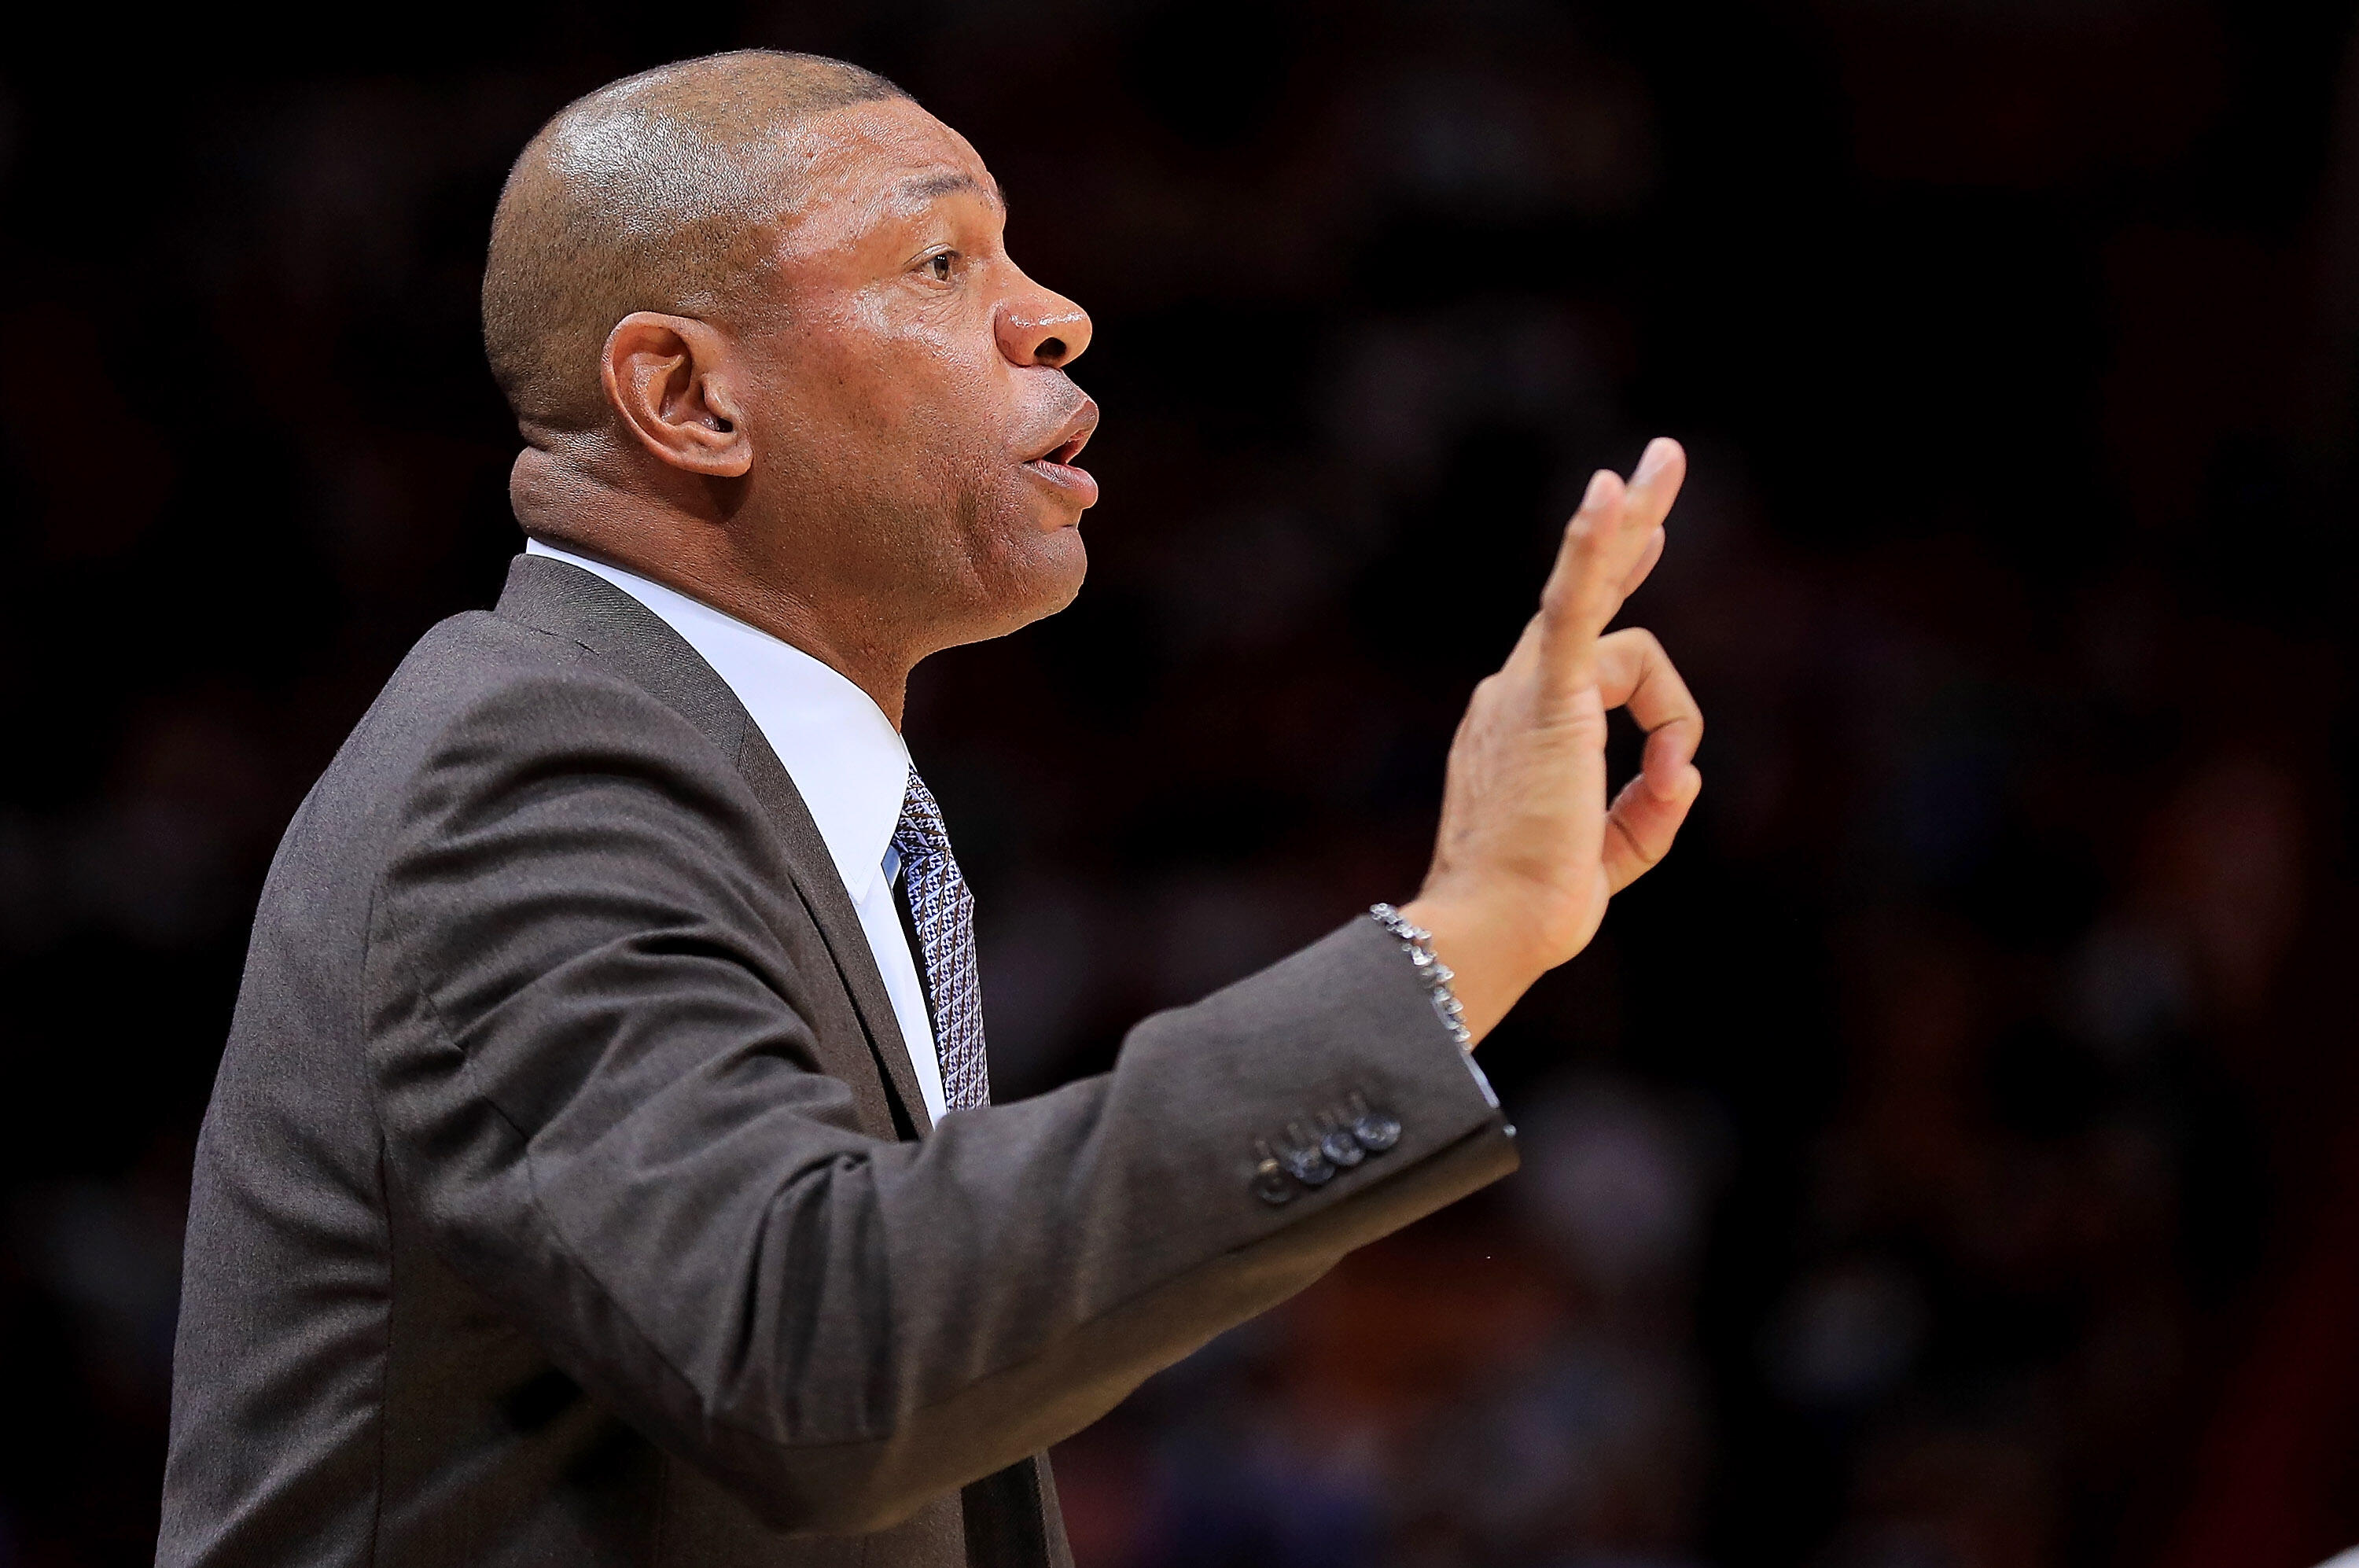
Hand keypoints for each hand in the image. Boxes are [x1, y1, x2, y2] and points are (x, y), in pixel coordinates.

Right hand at [1401, 437, 1702, 1043]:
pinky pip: (1574, 605)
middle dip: (1631, 524)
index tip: (1646, 533)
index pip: (1583, 644)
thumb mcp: (1613, 854)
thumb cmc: (1535, 905)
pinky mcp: (1546, 694)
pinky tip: (1613, 491)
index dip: (1613, 581)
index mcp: (1526, 726)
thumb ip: (1651, 808)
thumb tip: (1683, 768)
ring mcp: (1525, 688)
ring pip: (1622, 635)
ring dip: (1669, 705)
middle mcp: (1516, 693)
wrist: (1496, 925)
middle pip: (1587, 592)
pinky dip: (1591, 547)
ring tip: (1660, 732)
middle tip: (1665, 456)